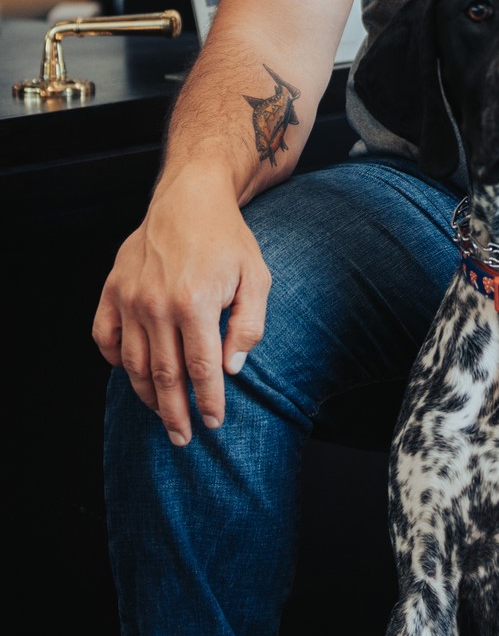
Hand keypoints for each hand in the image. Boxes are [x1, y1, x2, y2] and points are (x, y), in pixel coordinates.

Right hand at [91, 171, 270, 447]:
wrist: (190, 197)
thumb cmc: (228, 239)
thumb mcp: (256, 277)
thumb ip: (249, 326)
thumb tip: (233, 369)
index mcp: (195, 304)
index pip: (201, 369)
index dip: (209, 401)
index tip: (214, 423)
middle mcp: (157, 305)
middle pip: (164, 376)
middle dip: (175, 413)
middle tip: (184, 438)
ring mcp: (130, 298)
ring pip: (133, 364)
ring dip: (148, 395)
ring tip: (163, 414)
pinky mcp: (112, 290)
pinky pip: (105, 337)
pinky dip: (115, 360)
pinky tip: (132, 372)